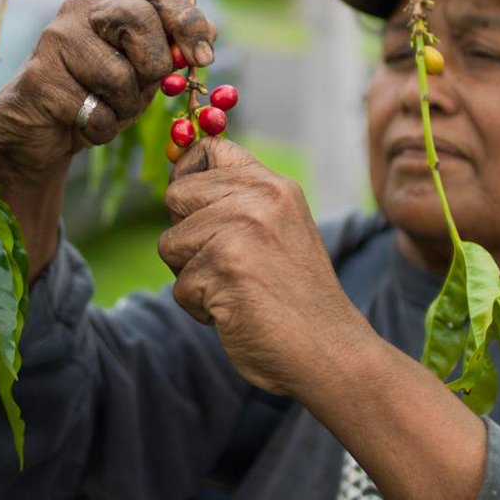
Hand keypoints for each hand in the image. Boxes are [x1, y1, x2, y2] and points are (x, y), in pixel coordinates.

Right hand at [0, 0, 216, 181]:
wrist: (38, 133)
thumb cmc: (97, 99)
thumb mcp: (141, 76)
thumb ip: (169, 56)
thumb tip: (208, 38)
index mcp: (111, 6)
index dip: (188, 24)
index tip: (205, 58)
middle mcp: (80, 12)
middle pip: (140, 23)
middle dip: (153, 68)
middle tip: (139, 91)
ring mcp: (53, 40)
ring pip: (119, 76)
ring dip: (124, 109)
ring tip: (104, 110)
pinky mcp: (39, 78)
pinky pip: (96, 112)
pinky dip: (101, 130)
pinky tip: (82, 124)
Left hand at [157, 138, 370, 394]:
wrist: (330, 350)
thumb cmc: (295, 296)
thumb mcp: (280, 228)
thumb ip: (240, 201)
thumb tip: (178, 183)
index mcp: (274, 185)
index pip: (208, 149)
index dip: (188, 175)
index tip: (196, 207)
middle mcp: (259, 199)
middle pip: (176, 196)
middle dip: (187, 236)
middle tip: (227, 263)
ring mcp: (242, 232)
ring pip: (170, 244)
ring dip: (192, 276)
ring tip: (236, 289)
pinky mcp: (225, 269)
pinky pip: (179, 287)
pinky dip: (200, 308)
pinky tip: (238, 312)